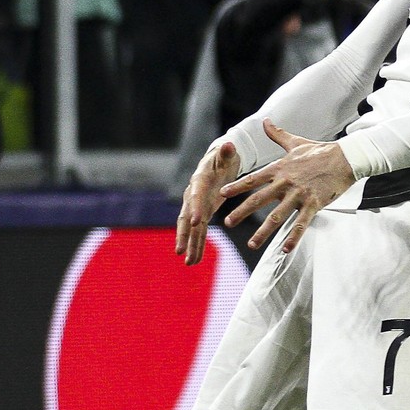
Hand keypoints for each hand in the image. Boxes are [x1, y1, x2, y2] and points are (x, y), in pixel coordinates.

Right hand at [176, 140, 239, 264]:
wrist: (220, 160)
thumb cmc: (225, 156)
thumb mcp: (227, 154)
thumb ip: (226, 152)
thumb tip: (228, 146)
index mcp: (199, 180)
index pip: (196, 195)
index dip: (195, 207)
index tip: (197, 221)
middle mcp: (193, 194)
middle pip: (186, 216)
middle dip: (184, 234)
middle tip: (180, 250)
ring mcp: (196, 205)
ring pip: (191, 228)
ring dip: (190, 245)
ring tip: (189, 263)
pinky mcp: (202, 212)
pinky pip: (198, 231)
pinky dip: (197, 245)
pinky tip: (195, 260)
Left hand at [221, 120, 354, 252]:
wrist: (346, 158)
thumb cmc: (321, 151)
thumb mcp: (296, 142)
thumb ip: (278, 135)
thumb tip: (266, 121)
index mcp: (280, 168)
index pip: (254, 179)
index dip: (237, 186)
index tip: (222, 194)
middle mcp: (286, 182)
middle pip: (259, 199)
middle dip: (242, 212)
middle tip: (228, 222)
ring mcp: (299, 194)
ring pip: (277, 216)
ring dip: (263, 231)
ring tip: (251, 244)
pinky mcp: (313, 204)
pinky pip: (301, 224)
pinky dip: (293, 237)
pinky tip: (285, 249)